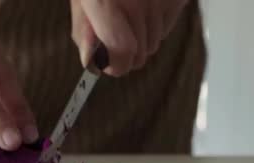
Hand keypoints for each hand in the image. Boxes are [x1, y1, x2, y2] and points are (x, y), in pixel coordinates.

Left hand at [70, 0, 188, 75]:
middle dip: (127, 51)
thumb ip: (83, 26)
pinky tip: (147, 1)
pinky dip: (158, 21)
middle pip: (140, 53)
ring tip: (132, 8)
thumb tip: (91, 58)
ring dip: (143, 35)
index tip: (110, 64)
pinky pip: (169, 26)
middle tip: (117, 31)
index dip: (116, 65)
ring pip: (155, 42)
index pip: (122, 50)